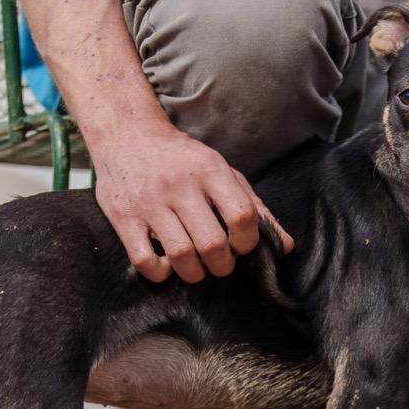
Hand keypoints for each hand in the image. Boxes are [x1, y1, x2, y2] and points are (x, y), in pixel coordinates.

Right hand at [90, 121, 292, 283]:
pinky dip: (161, 274)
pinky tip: (167, 265)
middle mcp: (180, 185)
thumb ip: (254, 207)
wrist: (127, 135)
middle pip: (212, 243)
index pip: (242, 215)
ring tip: (196, 269)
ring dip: (195, 273)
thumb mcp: (221, 171)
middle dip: (223, 265)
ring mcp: (150, 203)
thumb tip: (284, 247)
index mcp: (210, 170)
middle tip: (220, 263)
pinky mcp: (124, 218)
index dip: (247, 241)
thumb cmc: (182, 160)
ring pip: (181, 256)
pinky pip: (145, 261)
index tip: (241, 246)